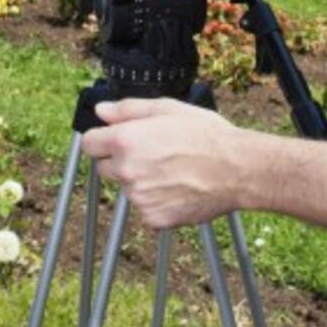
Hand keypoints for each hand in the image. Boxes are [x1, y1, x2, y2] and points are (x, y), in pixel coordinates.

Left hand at [80, 98, 244, 228]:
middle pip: (105, 168)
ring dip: (141, 181)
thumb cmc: (205, 134)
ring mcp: (139, 198)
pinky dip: (156, 201)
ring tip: (172, 170)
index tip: (115, 139)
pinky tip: (178, 187)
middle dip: (121, 160)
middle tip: (153, 153)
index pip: (89, 144)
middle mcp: (127, 171)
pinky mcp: (154, 218)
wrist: (237, 169)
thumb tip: (101, 111)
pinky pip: (145, 208)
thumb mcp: (165, 108)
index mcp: (124, 141)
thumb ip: (127, 110)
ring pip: (128, 188)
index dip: (102, 139)